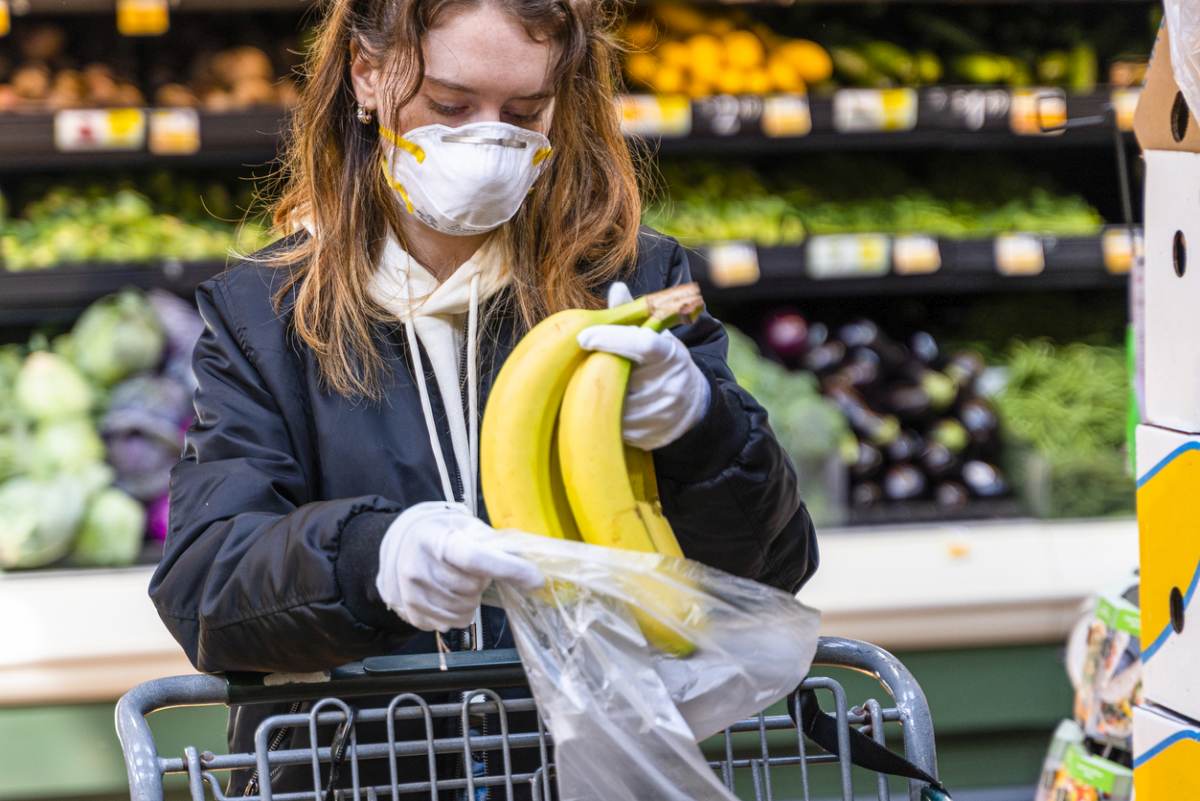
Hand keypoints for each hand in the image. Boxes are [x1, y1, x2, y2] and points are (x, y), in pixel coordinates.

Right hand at [376, 502, 543, 631]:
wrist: (400, 543)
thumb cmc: (441, 533)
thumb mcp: (464, 526)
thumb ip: (492, 543)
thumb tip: (530, 562)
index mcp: (436, 539)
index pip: (474, 558)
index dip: (508, 569)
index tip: (535, 578)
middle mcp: (418, 566)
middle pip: (471, 588)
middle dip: (481, 582)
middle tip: (473, 571)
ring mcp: (411, 592)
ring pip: (463, 611)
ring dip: (471, 600)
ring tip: (460, 583)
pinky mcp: (410, 612)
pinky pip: (450, 624)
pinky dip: (457, 614)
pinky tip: (449, 596)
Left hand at [576, 282, 710, 450]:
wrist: (693, 408)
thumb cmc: (665, 364)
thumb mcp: (658, 337)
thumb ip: (634, 317)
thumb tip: (616, 289)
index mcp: (668, 355)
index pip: (641, 344)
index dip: (612, 339)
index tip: (583, 337)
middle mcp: (666, 386)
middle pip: (620, 376)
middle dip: (596, 370)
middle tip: (578, 366)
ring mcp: (657, 415)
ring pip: (612, 403)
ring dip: (594, 394)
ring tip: (587, 385)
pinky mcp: (645, 437)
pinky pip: (612, 426)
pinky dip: (600, 415)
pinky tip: (596, 407)